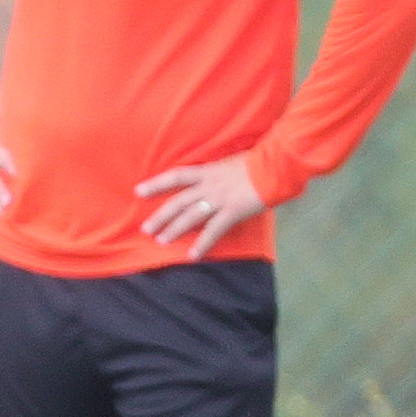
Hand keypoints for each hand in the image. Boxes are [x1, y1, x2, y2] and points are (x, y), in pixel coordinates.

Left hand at [137, 154, 265, 258]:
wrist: (277, 164)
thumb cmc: (259, 161)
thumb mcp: (232, 162)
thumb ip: (218, 173)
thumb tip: (211, 179)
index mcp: (208, 171)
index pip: (176, 176)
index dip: (156, 184)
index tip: (138, 191)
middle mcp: (209, 185)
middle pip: (178, 201)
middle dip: (160, 216)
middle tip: (145, 229)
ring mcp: (220, 199)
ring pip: (190, 216)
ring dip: (174, 230)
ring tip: (161, 241)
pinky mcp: (232, 211)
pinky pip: (213, 230)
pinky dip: (202, 243)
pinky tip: (192, 255)